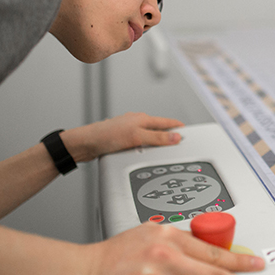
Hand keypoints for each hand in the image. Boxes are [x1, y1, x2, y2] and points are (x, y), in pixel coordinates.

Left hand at [62, 112, 184, 162]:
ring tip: (164, 152)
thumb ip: (157, 138)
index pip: (167, 122)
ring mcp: (129, 132)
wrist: (85, 144)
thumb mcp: (136, 137)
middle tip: (180, 144)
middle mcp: (137, 123)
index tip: (189, 132)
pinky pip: (140, 144)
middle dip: (170, 137)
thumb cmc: (106, 136)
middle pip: (159, 130)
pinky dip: (146, 149)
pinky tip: (144, 155)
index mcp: (142, 119)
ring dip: (157, 144)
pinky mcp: (122, 140)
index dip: (179, 128)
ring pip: (149, 137)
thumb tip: (176, 137)